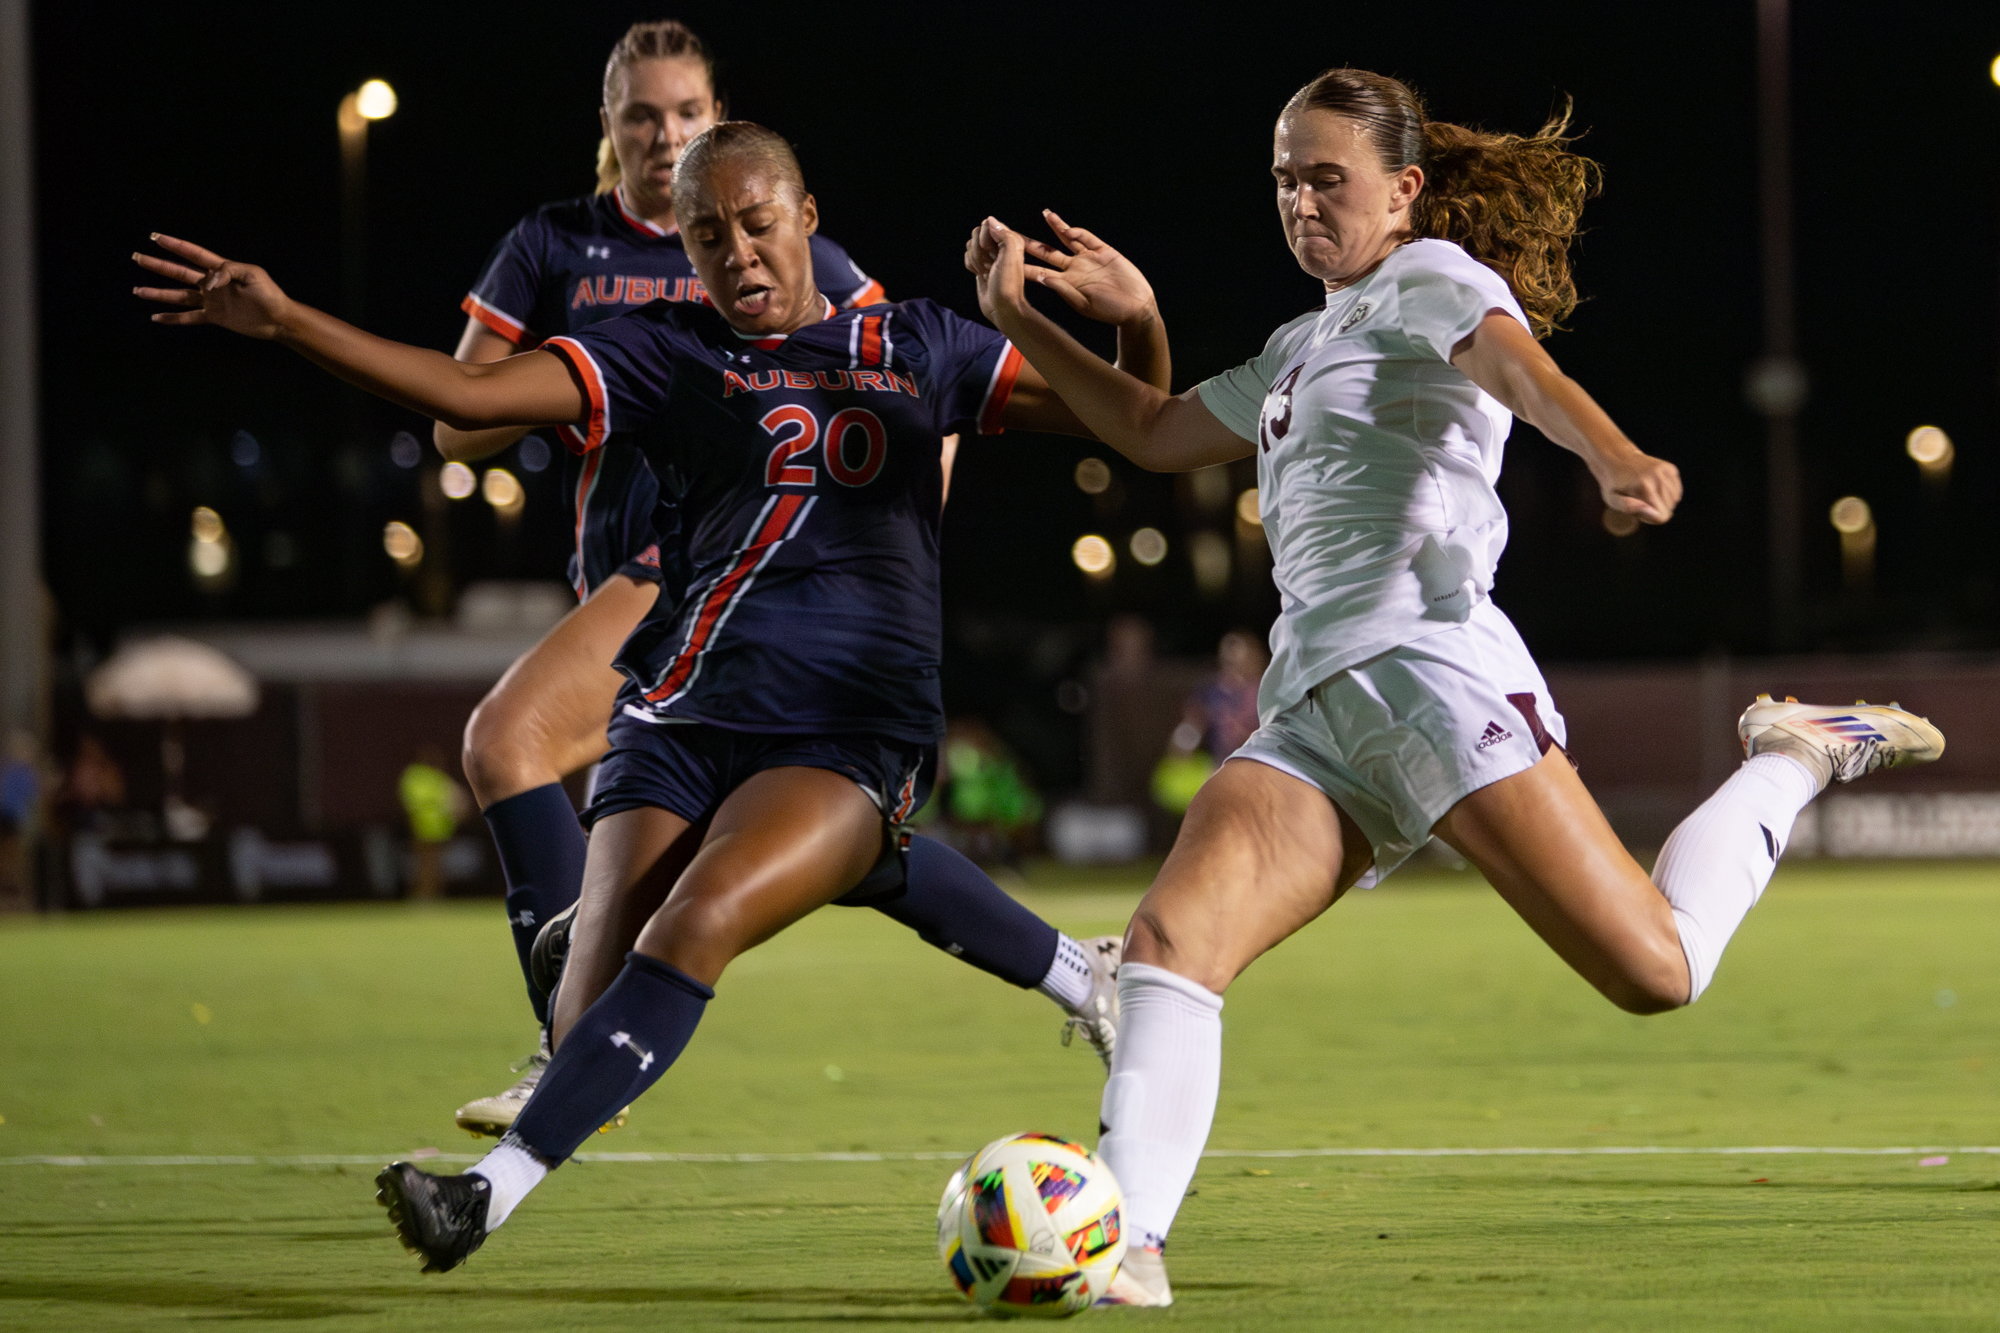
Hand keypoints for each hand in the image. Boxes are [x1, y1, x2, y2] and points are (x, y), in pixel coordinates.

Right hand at [132, 234, 293, 339]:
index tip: (155, 237)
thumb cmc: (269, 294)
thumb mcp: (252, 274)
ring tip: (137, 291)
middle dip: (157, 265)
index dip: (175, 245)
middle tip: (137, 257)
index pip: (193, 254)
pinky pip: (189, 317)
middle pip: (179, 272)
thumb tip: (207, 282)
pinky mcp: (214, 317)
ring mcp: (211, 300)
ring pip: (178, 295)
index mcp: (221, 269)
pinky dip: (173, 318)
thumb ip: (228, 272)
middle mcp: (212, 284)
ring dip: (158, 293)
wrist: (278, 319)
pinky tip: (156, 317)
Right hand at [967, 217, 1031, 329]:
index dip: (985, 239)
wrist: (1001, 307)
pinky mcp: (980, 265)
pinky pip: (967, 256)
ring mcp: (989, 255)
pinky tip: (980, 274)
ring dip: (975, 259)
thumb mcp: (1011, 256)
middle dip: (978, 250)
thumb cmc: (1008, 284)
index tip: (993, 254)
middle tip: (989, 265)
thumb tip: (989, 220)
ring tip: (986, 271)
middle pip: (976, 234)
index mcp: (1010, 239)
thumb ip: (1003, 235)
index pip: (987, 225)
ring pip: (970, 245)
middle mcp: (1000, 245)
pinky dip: (970, 265)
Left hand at [1016, 210, 1156, 327]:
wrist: (1137, 308)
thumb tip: (1041, 277)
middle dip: (1029, 243)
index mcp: (1065, 284)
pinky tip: (1066, 227)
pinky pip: (1087, 239)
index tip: (1002, 259)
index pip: (1037, 272)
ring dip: (1056, 226)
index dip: (1021, 265)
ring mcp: (1088, 259)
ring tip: (1045, 213)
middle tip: (1012, 232)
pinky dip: (1077, 232)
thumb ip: (1063, 290)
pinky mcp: (1104, 251)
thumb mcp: (1084, 305)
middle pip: (1046, 252)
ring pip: (1066, 239)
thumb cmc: (1110, 311)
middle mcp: (1073, 269)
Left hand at [1597, 449, 1680, 523]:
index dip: (1650, 519)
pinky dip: (1668, 494)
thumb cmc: (1613, 485)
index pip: (1662, 516)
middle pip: (1669, 509)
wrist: (1618, 459)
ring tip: (1647, 495)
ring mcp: (1665, 471)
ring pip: (1675, 500)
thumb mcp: (1611, 499)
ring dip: (1663, 503)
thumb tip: (1647, 508)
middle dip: (1655, 510)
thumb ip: (1627, 506)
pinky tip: (1655, 489)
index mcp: (1644, 487)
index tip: (1639, 511)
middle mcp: (1658, 477)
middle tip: (1640, 501)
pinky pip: (1677, 491)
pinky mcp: (1671, 468)